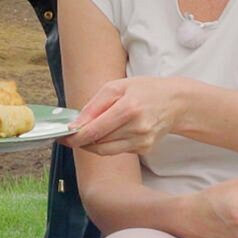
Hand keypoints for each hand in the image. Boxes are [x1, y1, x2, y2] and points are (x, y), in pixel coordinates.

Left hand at [66, 76, 190, 154]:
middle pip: (98, 143)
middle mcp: (137, 128)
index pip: (94, 130)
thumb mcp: (117, 87)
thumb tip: (75, 125)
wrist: (175, 102)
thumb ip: (93, 106)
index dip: (75, 137)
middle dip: (81, 140)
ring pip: (106, 150)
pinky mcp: (145, 149)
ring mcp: (142, 141)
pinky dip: (108, 144)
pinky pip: (117, 150)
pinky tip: (112, 131)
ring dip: (92, 144)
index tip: (62, 137)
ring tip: (89, 132)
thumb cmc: (145, 90)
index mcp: (128, 108)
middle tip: (71, 134)